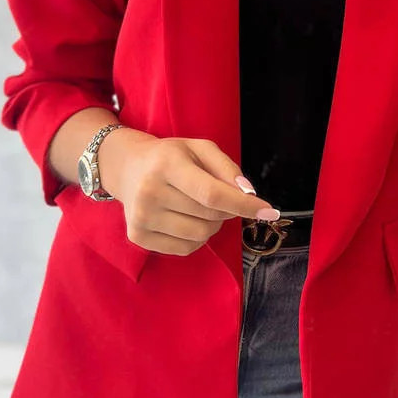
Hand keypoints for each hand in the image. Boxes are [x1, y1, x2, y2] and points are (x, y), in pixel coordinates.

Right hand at [102, 132, 279, 256]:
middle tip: (218, 198)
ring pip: (200, 235)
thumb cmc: (171, 157)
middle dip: (226, 210)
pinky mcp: (137, 236)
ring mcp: (141, 217)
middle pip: (209, 216)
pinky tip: (185, 219)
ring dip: (212, 225)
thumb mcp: (200, 148)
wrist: (128, 168)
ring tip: (200, 208)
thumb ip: (228, 168)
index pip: (212, 193)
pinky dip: (196, 238)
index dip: (243, 205)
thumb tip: (248, 194)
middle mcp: (150, 192)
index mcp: (167, 165)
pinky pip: (185, 249)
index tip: (268, 211)